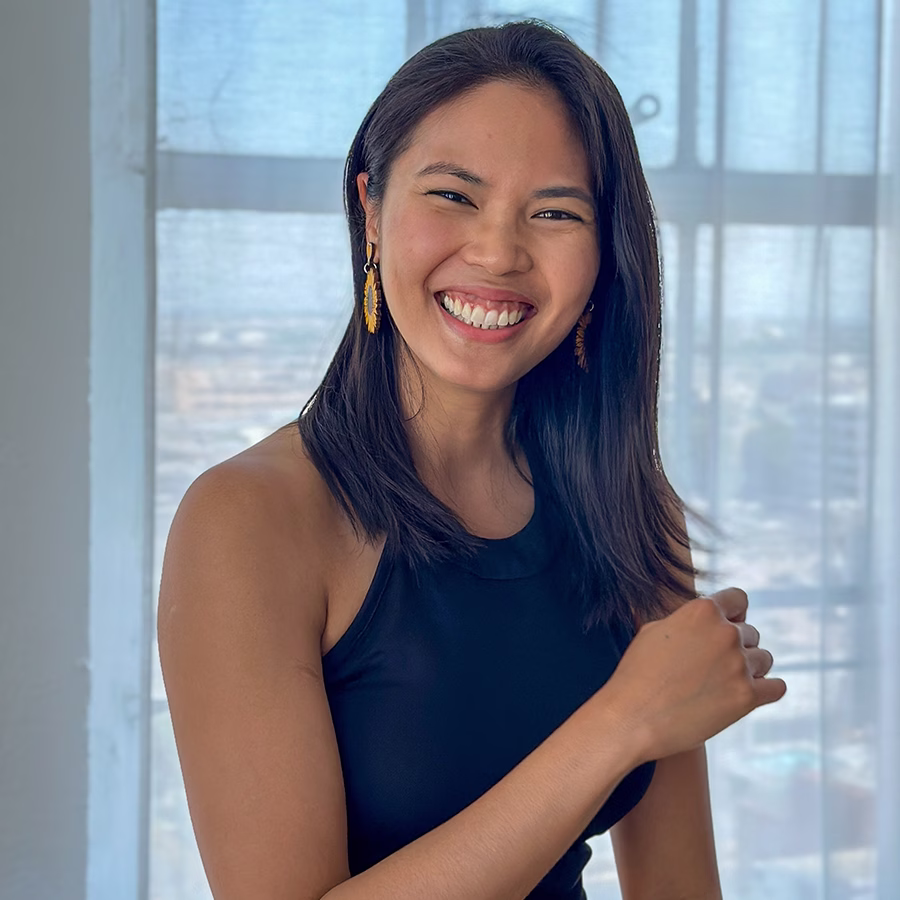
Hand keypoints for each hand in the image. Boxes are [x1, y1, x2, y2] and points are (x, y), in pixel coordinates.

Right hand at [602, 587, 786, 761]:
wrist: (631, 718)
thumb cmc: (636, 674)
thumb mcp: (654, 631)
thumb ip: (684, 621)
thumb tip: (701, 620)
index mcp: (702, 611)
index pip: (738, 599)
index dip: (733, 613)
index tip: (727, 626)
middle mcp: (725, 633)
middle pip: (750, 632)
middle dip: (736, 645)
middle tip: (714, 665)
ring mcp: (738, 665)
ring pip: (764, 659)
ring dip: (750, 667)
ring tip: (725, 682)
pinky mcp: (747, 697)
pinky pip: (776, 687)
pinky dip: (766, 690)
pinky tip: (749, 694)